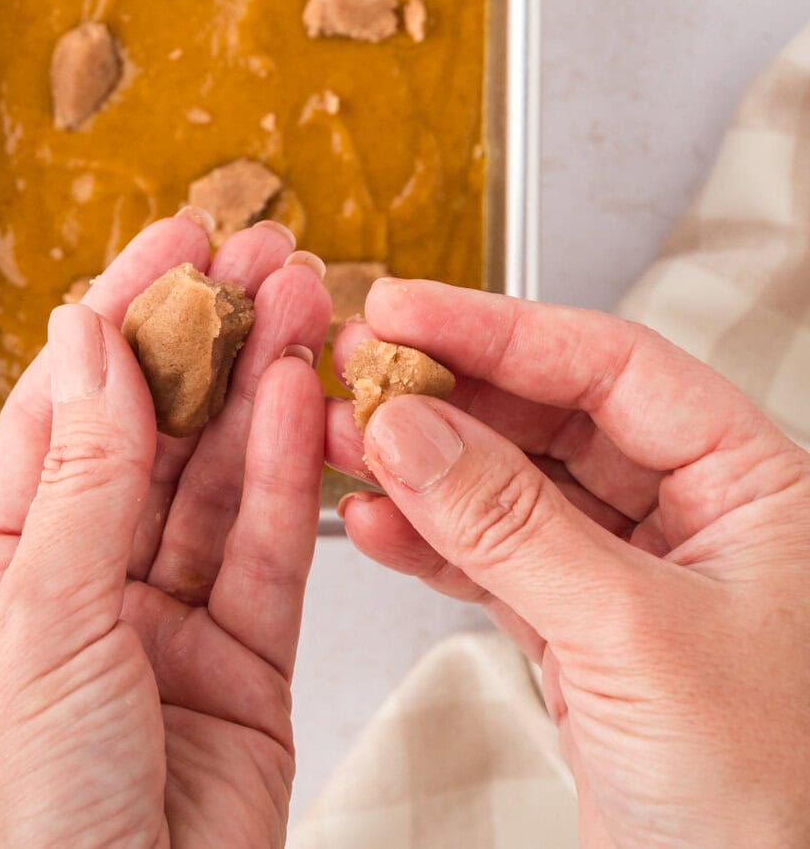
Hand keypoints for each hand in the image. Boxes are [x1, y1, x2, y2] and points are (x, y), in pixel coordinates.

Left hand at [0, 212, 331, 848]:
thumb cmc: (18, 829)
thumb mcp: (40, 626)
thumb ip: (87, 478)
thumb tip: (88, 341)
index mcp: (2, 574)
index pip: (67, 410)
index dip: (121, 316)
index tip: (174, 242)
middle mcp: (86, 590)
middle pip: (154, 432)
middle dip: (206, 339)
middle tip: (260, 256)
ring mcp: (169, 629)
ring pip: (221, 480)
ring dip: (259, 385)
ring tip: (302, 302)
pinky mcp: (246, 673)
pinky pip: (268, 552)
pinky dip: (289, 472)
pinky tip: (303, 399)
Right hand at [328, 282, 809, 848]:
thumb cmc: (770, 806)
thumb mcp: (634, 638)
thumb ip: (512, 523)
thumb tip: (412, 425)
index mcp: (753, 484)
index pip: (611, 365)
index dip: (498, 328)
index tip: (403, 310)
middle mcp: (699, 516)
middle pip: (553, 415)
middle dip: (449, 396)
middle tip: (357, 368)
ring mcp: (636, 577)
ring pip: (514, 487)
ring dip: (424, 466)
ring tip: (342, 440)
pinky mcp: (587, 639)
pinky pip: (498, 562)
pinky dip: (432, 545)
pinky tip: (376, 525)